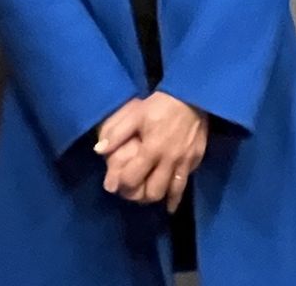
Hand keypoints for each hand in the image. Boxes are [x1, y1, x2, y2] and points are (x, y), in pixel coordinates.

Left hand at [97, 93, 206, 210]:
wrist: (192, 96)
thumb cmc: (161, 104)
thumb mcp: (135, 114)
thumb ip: (117, 134)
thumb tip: (98, 150)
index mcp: (152, 149)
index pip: (133, 179)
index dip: (122, 186)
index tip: (116, 185)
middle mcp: (169, 160)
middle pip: (154, 192)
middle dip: (141, 197)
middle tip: (134, 193)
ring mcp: (185, 161)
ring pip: (173, 192)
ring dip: (160, 198)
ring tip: (150, 196)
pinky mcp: (196, 159)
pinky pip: (185, 182)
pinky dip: (177, 193)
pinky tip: (171, 200)